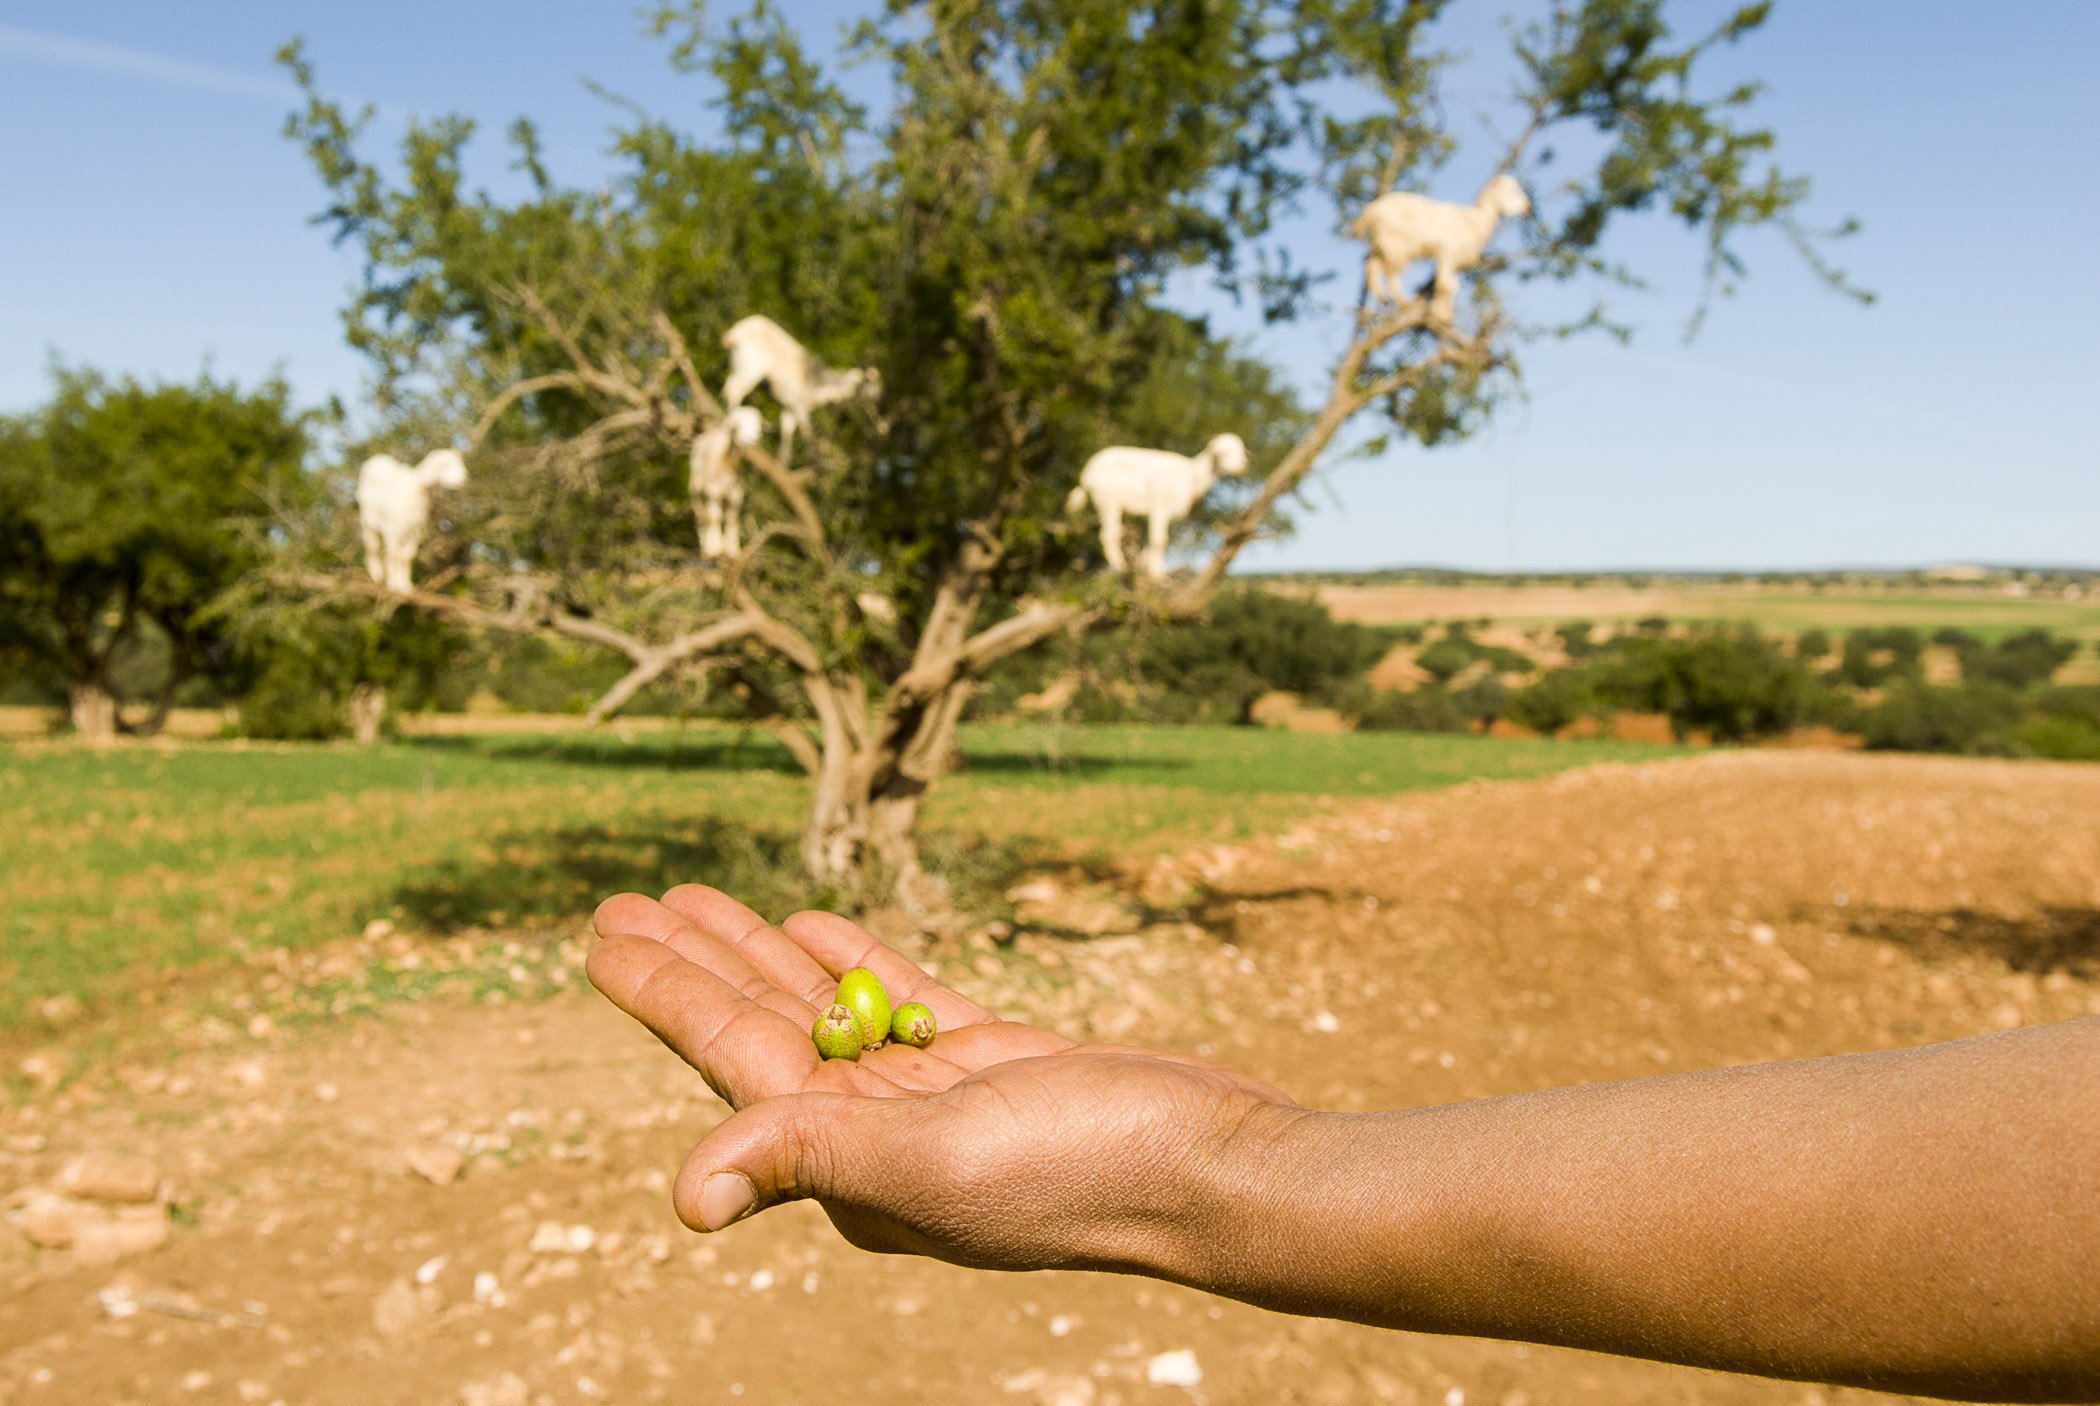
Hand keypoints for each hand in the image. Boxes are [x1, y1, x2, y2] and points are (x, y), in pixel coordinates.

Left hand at [587, 884, 1299, 1274]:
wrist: (1215, 1168)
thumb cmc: (1081, 1173)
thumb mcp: (934, 1160)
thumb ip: (809, 1158)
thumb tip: (683, 1201)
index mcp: (847, 1158)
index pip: (730, 1057)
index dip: (663, 991)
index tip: (603, 934)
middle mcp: (876, 1131)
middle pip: (762, 1026)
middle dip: (693, 963)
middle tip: (621, 902)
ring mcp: (935, 1095)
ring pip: (824, 1005)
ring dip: (760, 952)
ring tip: (699, 899)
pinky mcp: (992, 1060)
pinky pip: (900, 1000)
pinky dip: (854, 961)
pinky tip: (813, 925)